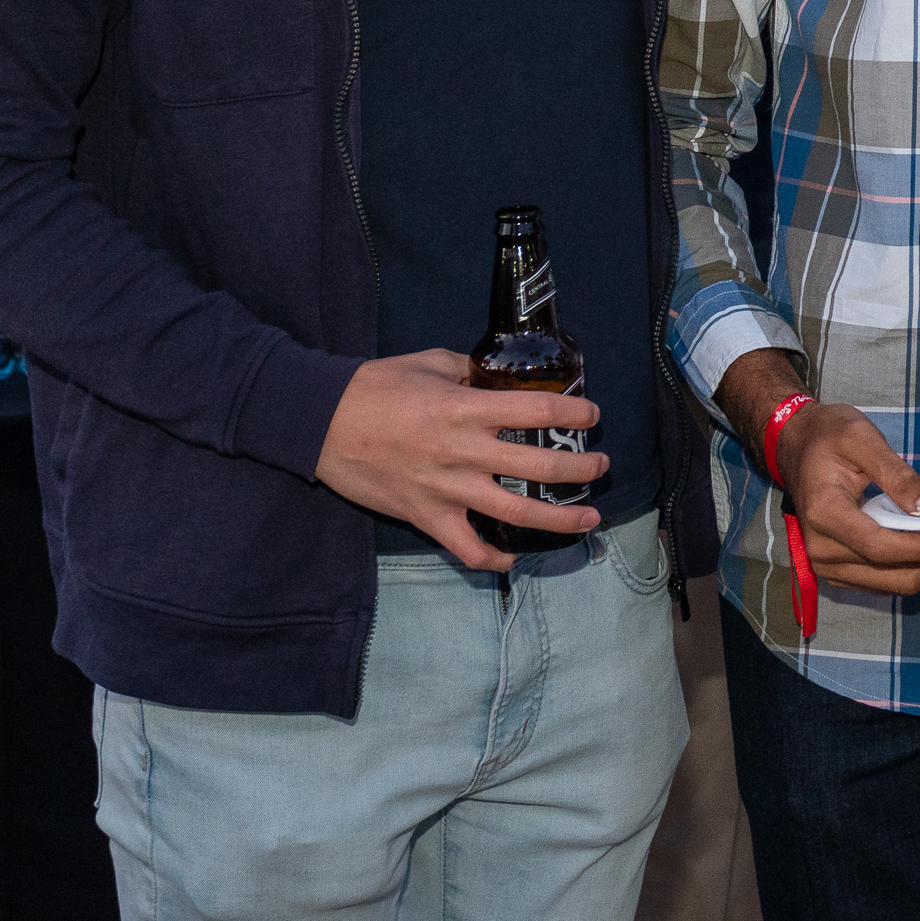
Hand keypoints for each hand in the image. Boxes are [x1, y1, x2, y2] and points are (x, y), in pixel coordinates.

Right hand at [314, 349, 607, 572]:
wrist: (319, 423)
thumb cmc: (374, 387)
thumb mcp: (430, 363)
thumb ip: (469, 370)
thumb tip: (496, 376)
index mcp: (466, 409)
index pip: (537, 413)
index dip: (573, 415)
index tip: (593, 415)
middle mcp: (464, 453)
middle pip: (540, 467)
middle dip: (581, 469)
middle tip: (600, 466)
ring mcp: (447, 490)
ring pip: (517, 513)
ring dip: (560, 519)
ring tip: (589, 519)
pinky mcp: (427, 517)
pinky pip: (468, 548)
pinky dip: (494, 557)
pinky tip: (513, 556)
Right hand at [718, 349, 919, 599]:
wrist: (795, 446)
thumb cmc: (827, 436)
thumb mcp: (862, 439)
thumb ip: (896, 474)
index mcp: (825, 515)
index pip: (882, 547)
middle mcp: (823, 551)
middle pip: (893, 575)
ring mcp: (830, 565)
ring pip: (894, 584)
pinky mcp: (841, 570)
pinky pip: (886, 580)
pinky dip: (917, 567)